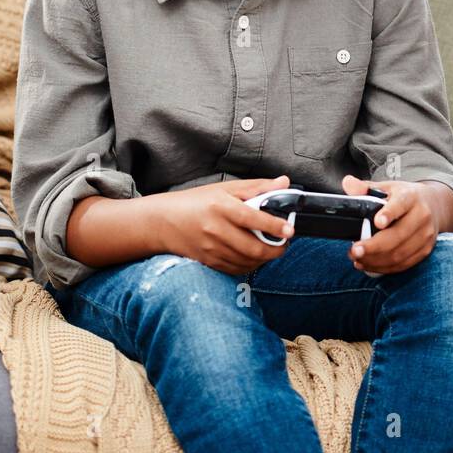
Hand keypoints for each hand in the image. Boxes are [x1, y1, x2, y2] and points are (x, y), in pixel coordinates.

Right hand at [150, 174, 294, 275]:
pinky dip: (250, 265)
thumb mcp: (226, 188)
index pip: (252, 218)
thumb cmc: (197, 202)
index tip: (289, 229)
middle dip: (275, 248)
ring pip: (247, 261)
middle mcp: (215, 229)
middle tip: (284, 242)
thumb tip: (284, 183)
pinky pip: (236, 269)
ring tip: (271, 247)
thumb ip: (258, 187)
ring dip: (265, 258)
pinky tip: (254, 256)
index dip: (274, 225)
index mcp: (221, 207)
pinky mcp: (208, 262)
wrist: (163, 221)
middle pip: (253, 247)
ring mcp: (211, 249)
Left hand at [341, 175, 440, 274]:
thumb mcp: (387, 188)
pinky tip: (368, 264)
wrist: (435, 206)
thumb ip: (365, 188)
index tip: (377, 222)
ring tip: (357, 258)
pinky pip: (403, 264)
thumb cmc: (405, 197)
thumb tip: (347, 183)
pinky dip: (383, 267)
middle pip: (398, 235)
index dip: (389, 214)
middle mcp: (422, 216)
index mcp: (411, 197)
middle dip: (374, 246)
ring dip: (376, 260)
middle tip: (354, 250)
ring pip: (400, 254)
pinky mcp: (425, 250)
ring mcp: (426, 235)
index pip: (401, 204)